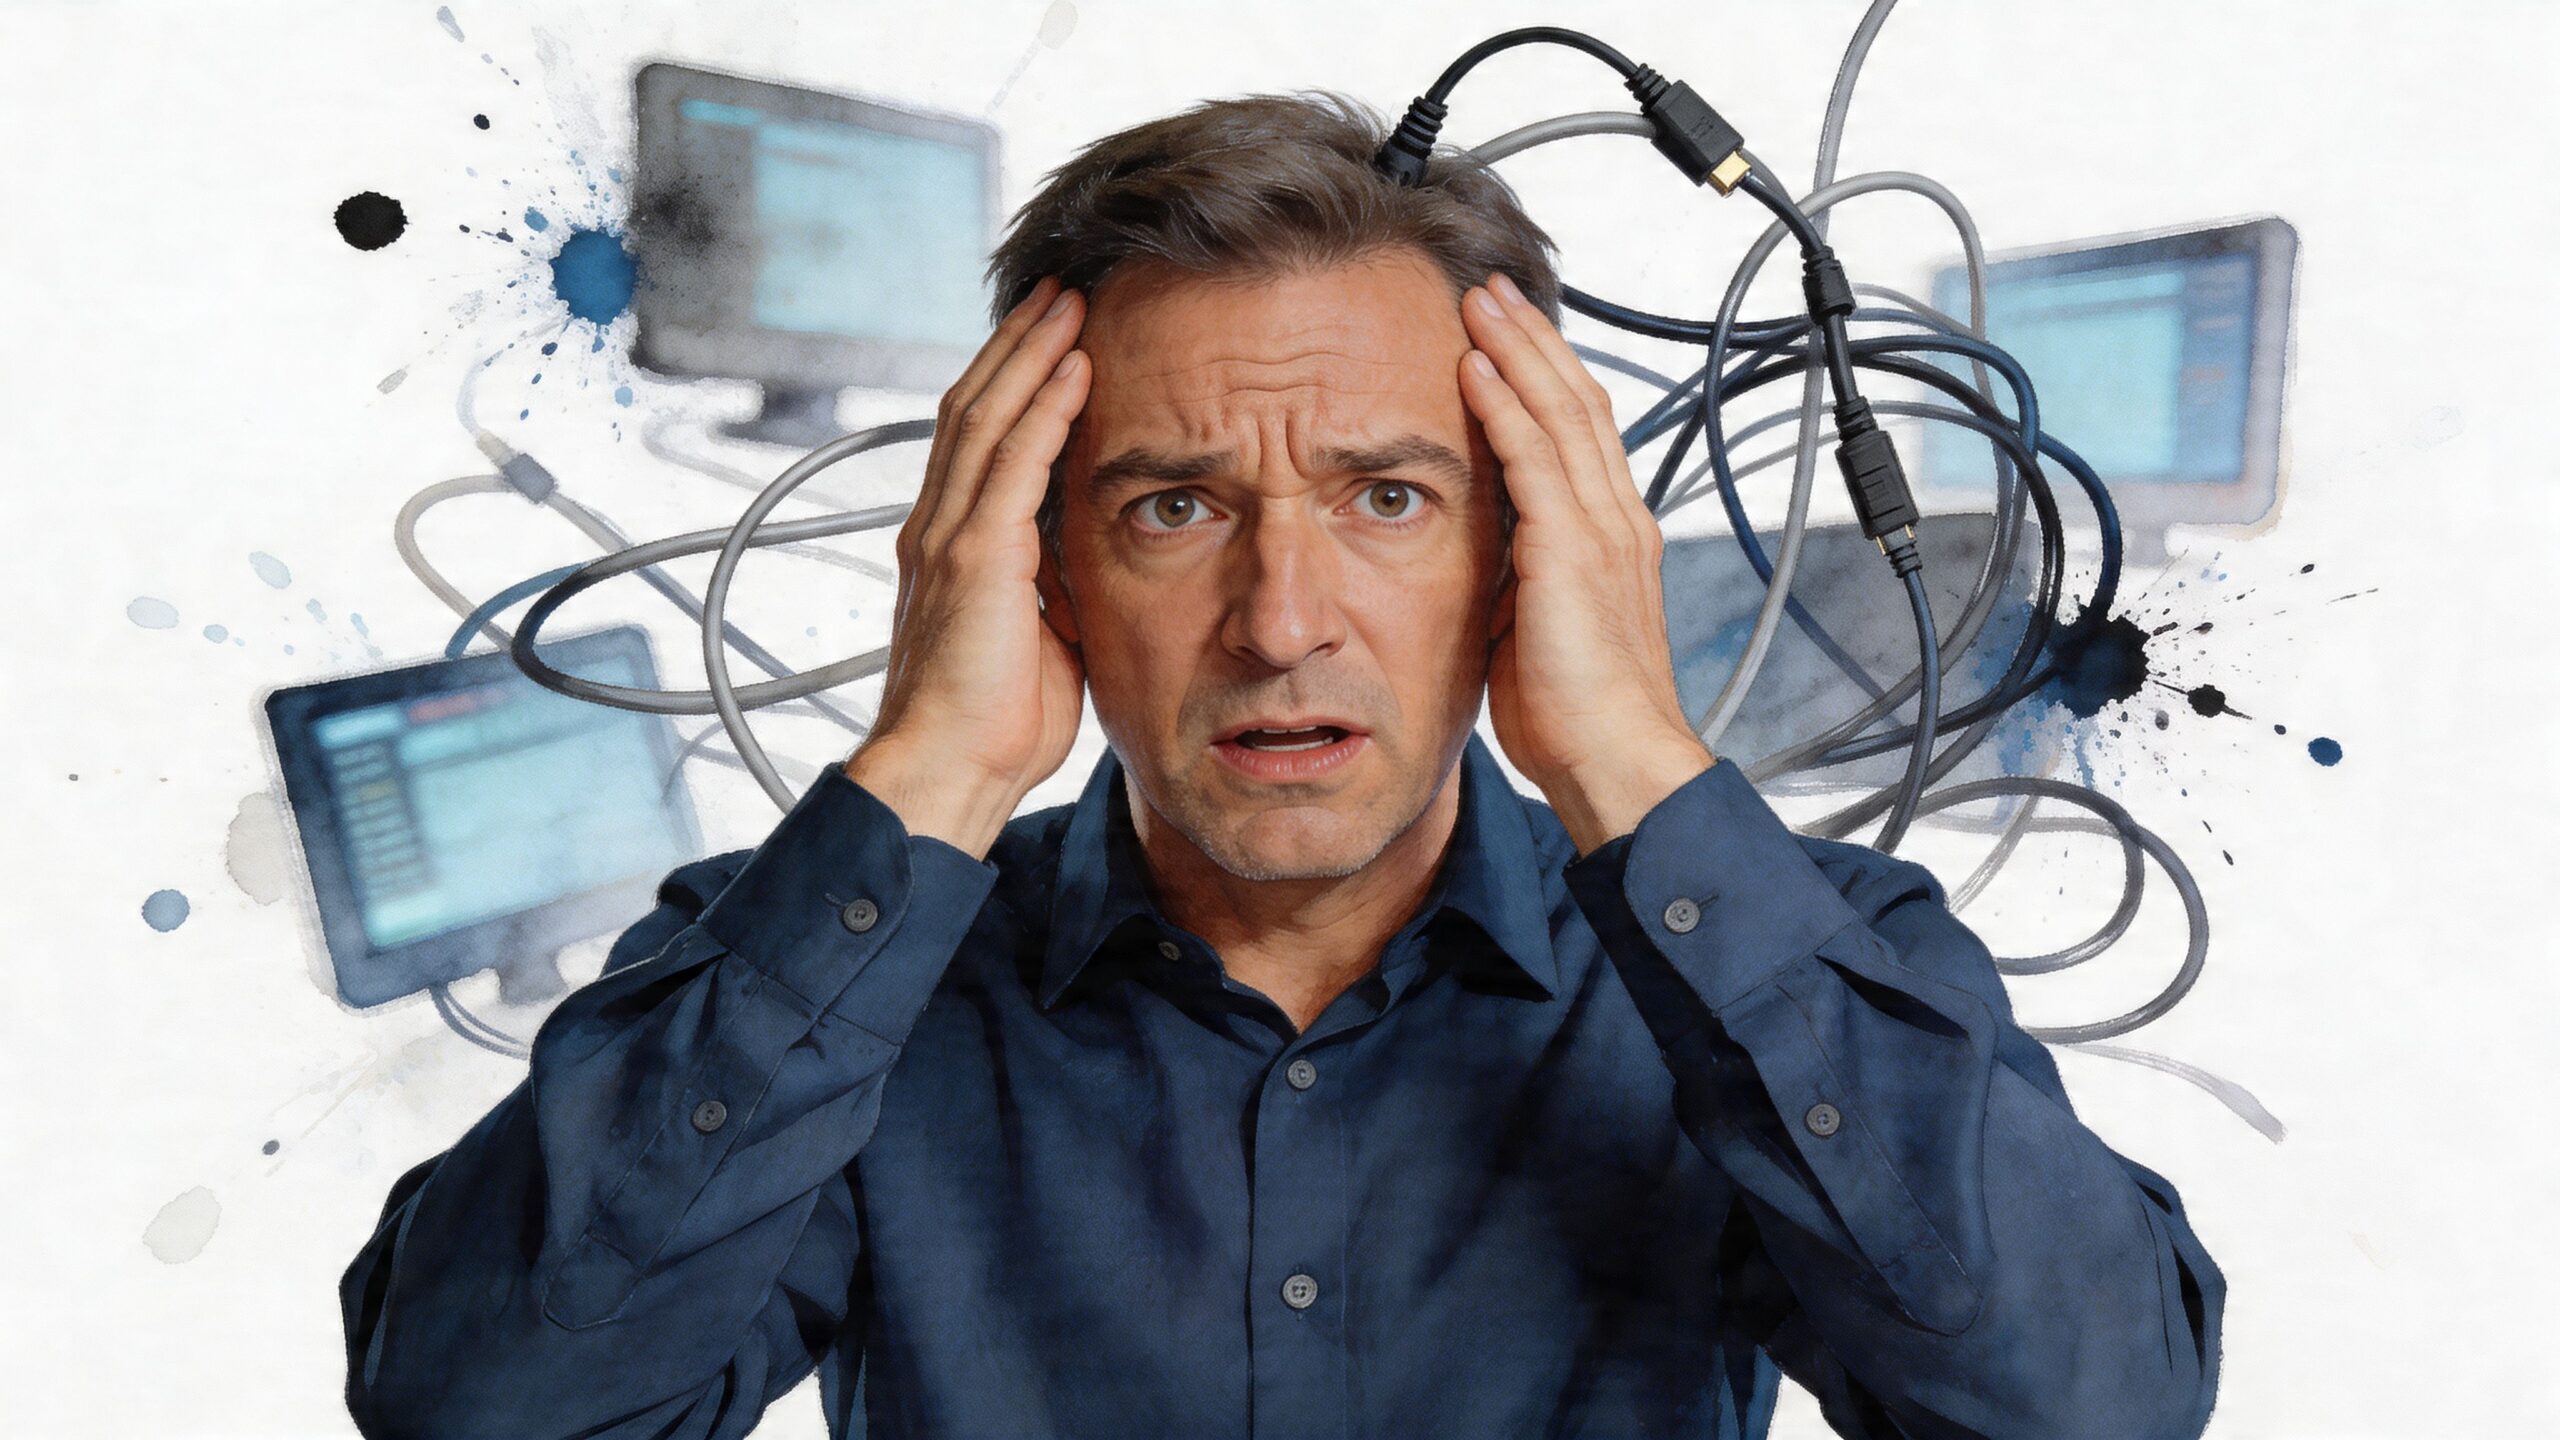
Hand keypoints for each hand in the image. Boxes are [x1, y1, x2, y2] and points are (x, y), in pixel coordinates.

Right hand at [847, 275, 1090, 856]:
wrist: (946, 773)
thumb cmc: (992, 725)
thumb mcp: (1039, 636)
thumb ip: (1054, 586)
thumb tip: (1094, 563)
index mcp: (950, 546)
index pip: (976, 440)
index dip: (1010, 381)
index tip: (1051, 336)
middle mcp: (937, 528)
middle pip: (973, 406)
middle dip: (1017, 344)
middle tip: (1060, 289)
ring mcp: (949, 538)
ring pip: (987, 417)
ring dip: (1031, 354)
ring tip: (1070, 302)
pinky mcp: (973, 558)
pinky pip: (1010, 462)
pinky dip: (1042, 407)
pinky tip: (1072, 367)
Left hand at [1458, 272, 1716, 853]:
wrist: (1619, 765)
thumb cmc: (1580, 719)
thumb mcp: (1540, 631)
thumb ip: (1521, 581)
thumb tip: (1485, 564)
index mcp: (1616, 538)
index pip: (1583, 433)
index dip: (1548, 376)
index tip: (1508, 334)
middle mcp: (1617, 521)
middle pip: (1577, 402)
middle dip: (1533, 340)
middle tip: (1491, 289)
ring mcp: (1601, 532)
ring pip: (1560, 413)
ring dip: (1516, 351)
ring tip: (1478, 303)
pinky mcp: (1571, 553)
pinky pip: (1535, 460)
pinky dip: (1505, 407)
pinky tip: (1474, 369)